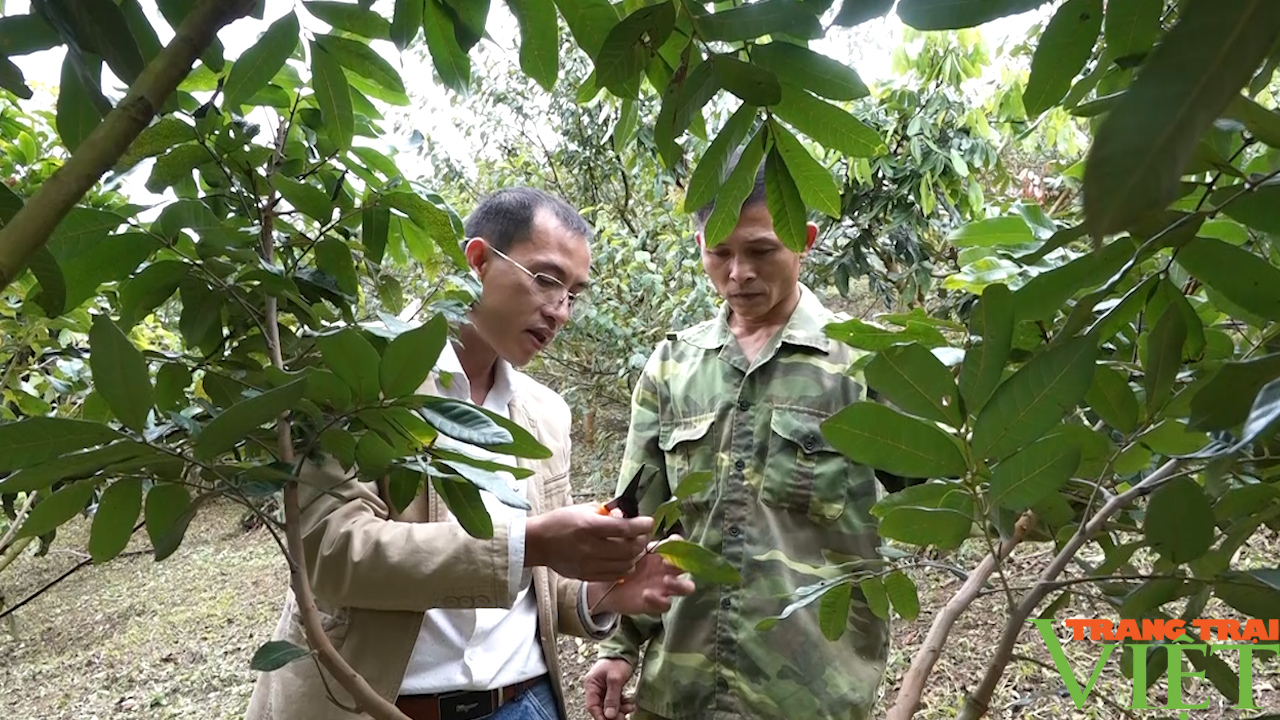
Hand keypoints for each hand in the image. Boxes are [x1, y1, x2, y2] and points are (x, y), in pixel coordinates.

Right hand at [525, 504, 652, 581]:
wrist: (539, 543)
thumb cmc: (560, 522)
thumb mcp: (583, 509)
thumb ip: (606, 513)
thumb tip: (626, 515)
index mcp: (589, 526)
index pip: (624, 528)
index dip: (642, 525)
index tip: (649, 522)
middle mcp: (590, 547)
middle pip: (629, 549)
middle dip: (642, 541)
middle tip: (643, 534)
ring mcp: (589, 564)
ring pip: (625, 565)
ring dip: (635, 555)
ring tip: (634, 547)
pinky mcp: (587, 575)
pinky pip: (615, 575)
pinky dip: (625, 567)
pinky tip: (624, 559)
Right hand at [585, 657, 634, 719]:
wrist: (625, 649)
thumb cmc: (617, 660)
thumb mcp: (615, 679)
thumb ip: (612, 698)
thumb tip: (609, 715)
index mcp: (591, 685)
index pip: (592, 706)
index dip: (600, 716)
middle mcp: (595, 688)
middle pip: (601, 707)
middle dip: (612, 714)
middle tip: (623, 717)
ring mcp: (603, 688)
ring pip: (609, 705)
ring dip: (619, 709)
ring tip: (629, 708)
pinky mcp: (611, 688)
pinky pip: (615, 701)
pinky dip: (622, 704)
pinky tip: (629, 703)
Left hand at [587, 535, 694, 615]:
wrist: (605, 586)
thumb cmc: (618, 564)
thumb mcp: (625, 548)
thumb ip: (632, 536)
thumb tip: (631, 518)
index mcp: (660, 554)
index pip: (679, 546)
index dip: (680, 544)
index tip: (672, 542)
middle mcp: (666, 570)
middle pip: (688, 567)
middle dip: (683, 565)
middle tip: (668, 564)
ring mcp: (663, 588)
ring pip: (686, 587)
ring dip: (680, 584)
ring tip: (666, 581)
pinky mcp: (655, 604)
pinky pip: (665, 605)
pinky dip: (658, 601)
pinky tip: (646, 594)